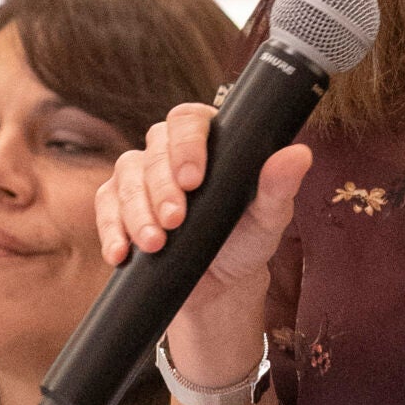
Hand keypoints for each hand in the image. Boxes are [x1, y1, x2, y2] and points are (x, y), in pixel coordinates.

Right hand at [95, 106, 310, 383]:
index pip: (188, 121)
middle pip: (153, 152)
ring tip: (155, 244)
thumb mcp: (269, 217)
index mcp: (209, 140)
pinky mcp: (118, 205)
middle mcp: (169, 152)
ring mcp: (140, 176)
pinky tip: (121, 253)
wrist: (220, 283)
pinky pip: (105, 207)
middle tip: (175, 220)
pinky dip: (111, 230)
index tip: (193, 179)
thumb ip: (279, 186)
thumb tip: (299, 155)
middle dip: (161, 188)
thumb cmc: (246, 238)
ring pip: (125, 178)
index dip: (186, 145)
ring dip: (136, 212)